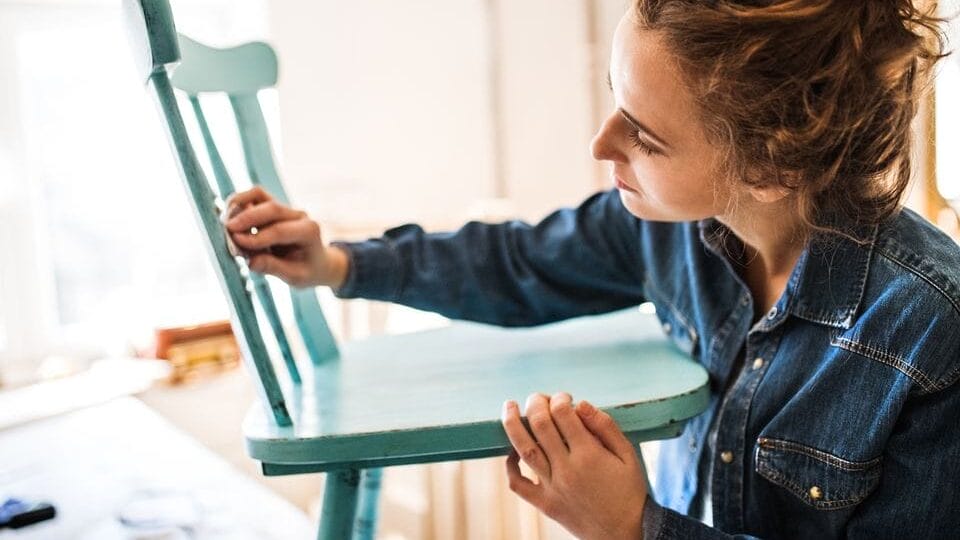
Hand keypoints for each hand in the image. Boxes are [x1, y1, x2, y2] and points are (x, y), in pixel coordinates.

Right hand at [224, 187, 348, 288]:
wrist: (316, 261)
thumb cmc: (306, 270)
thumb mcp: (296, 277)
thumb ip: (274, 268)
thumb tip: (251, 262)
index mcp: (309, 231)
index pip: (280, 230)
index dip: (256, 237)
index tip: (237, 244)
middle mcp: (298, 215)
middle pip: (271, 208)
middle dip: (246, 219)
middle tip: (228, 232)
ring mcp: (285, 208)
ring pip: (259, 195)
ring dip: (239, 206)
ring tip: (226, 224)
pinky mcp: (273, 206)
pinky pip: (254, 197)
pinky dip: (238, 203)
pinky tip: (228, 218)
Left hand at [500, 392, 646, 539]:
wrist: (626, 534)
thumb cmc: (630, 491)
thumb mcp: (628, 455)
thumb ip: (605, 427)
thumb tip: (580, 404)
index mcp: (589, 455)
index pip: (563, 414)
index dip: (560, 399)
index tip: (564, 398)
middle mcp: (567, 469)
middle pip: (540, 426)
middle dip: (535, 404)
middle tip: (537, 397)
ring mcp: (553, 488)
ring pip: (525, 450)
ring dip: (512, 424)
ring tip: (508, 406)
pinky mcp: (545, 504)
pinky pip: (518, 484)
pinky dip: (510, 466)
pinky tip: (513, 451)